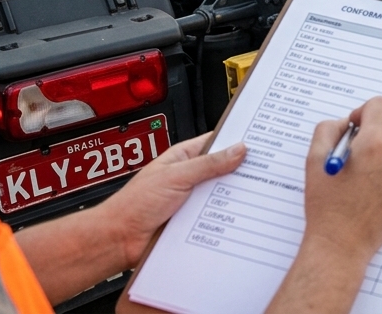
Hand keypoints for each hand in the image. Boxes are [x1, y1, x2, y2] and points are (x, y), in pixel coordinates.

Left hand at [94, 132, 246, 266]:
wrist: (119, 240)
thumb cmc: (134, 204)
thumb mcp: (176, 176)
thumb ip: (208, 163)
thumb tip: (237, 149)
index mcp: (183, 157)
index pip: (216, 142)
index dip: (236, 141)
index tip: (259, 142)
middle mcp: (189, 177)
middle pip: (223, 169)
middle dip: (240, 171)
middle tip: (262, 170)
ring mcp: (192, 199)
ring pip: (222, 194)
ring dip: (232, 196)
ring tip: (250, 194)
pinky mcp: (194, 220)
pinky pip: (216, 215)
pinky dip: (225, 216)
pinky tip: (235, 216)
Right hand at [301, 97, 381, 260]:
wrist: (341, 245)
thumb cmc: (326, 205)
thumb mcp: (314, 160)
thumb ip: (328, 130)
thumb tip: (345, 123)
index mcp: (374, 144)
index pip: (379, 105)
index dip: (361, 112)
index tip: (352, 127)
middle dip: (373, 126)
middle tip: (353, 147)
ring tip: (360, 168)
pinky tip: (369, 182)